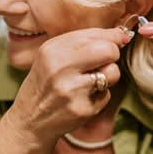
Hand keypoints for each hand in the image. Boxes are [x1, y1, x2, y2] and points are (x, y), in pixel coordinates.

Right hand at [6, 27, 129, 144]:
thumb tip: (122, 34)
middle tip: (102, 62)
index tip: (115, 42)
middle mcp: (60, 67)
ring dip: (107, 77)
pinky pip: (107, 95)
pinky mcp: (82, 109)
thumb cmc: (45, 82)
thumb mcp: (53, 55)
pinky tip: (82, 99)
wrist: (30, 119)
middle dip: (113, 55)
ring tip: (89, 82)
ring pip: (113, 72)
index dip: (111, 38)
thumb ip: (83, 42)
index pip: (95, 34)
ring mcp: (71, 90)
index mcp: (52, 50)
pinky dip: (99, 96)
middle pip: (108, 50)